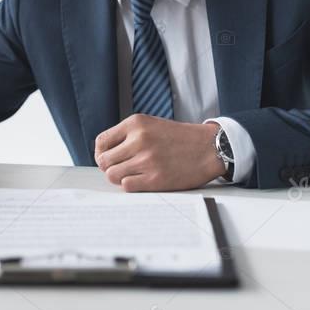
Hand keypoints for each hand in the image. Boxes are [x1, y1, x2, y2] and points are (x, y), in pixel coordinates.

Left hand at [94, 114, 223, 191]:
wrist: (208, 148)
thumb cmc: (180, 138)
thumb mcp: (151, 124)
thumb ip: (128, 135)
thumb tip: (104, 153)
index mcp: (136, 123)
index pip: (101, 142)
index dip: (101, 153)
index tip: (107, 159)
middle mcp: (139, 140)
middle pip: (104, 161)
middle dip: (108, 167)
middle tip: (120, 169)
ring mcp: (146, 160)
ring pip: (112, 175)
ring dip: (119, 177)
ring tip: (132, 174)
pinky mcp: (155, 178)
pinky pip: (126, 186)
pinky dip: (130, 185)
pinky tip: (141, 180)